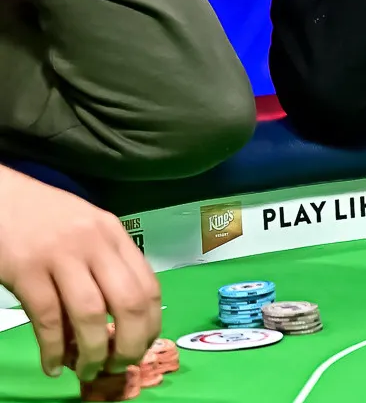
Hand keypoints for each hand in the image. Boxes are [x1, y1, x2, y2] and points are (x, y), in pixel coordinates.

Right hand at [0, 167, 160, 380]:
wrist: (0, 194)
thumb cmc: (45, 217)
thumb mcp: (87, 231)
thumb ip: (106, 264)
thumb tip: (120, 320)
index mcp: (115, 235)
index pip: (149, 286)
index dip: (150, 325)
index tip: (143, 348)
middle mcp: (95, 244)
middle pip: (129, 303)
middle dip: (130, 344)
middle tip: (120, 366)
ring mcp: (60, 256)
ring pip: (90, 315)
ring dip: (93, 352)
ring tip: (88, 371)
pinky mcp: (25, 270)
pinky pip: (47, 318)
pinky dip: (53, 349)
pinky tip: (53, 366)